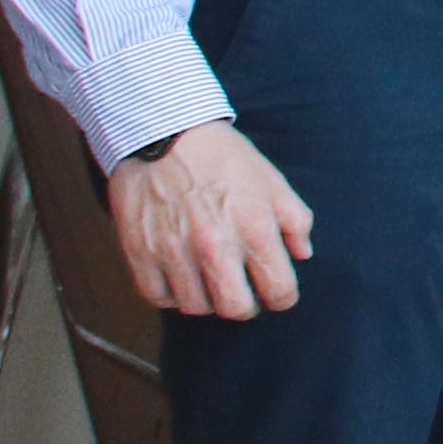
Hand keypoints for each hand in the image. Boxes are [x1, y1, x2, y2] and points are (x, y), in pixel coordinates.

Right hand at [112, 119, 312, 318]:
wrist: (165, 134)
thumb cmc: (223, 157)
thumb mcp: (273, 182)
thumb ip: (295, 221)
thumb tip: (303, 255)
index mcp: (254, 229)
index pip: (279, 291)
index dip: (283, 297)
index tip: (277, 292)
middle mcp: (214, 247)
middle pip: (236, 309)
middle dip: (246, 306)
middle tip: (244, 292)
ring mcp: (173, 252)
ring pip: (195, 307)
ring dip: (207, 299)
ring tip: (210, 280)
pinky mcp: (139, 253)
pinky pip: (157, 296)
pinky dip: (171, 294)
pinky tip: (180, 277)